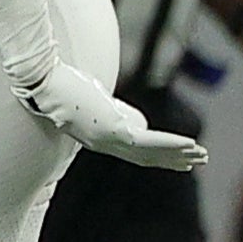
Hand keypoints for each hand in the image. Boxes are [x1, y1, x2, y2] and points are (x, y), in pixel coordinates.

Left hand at [13, 58, 207, 169]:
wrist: (41, 80)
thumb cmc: (61, 84)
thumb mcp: (92, 100)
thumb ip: (111, 110)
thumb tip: (127, 118)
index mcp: (97, 138)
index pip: (133, 153)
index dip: (158, 157)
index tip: (178, 160)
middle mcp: (101, 144)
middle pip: (144, 157)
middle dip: (172, 159)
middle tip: (197, 161)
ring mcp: (106, 139)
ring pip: (149, 152)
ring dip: (177, 154)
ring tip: (201, 156)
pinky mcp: (111, 130)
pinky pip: (146, 141)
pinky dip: (170, 144)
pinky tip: (189, 145)